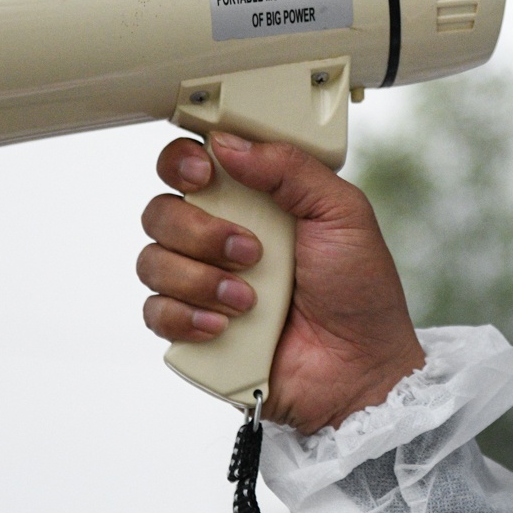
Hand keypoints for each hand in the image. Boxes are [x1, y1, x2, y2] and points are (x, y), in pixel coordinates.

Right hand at [138, 131, 425, 433]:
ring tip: (248, 299)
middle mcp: (219, 237)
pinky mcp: (192, 329)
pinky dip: (187, 317)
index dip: (183, 163)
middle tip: (250, 251)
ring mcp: (203, 283)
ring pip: (153, 261)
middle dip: (200, 232)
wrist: (358, 368)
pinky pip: (155, 312)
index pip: (190, 165)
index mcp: (253, 200)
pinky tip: (225, 326)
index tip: (202, 175)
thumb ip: (290, 168)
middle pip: (161, 211)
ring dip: (201, 279)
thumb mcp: (342, 213)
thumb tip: (228, 144)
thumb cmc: (359, 292)